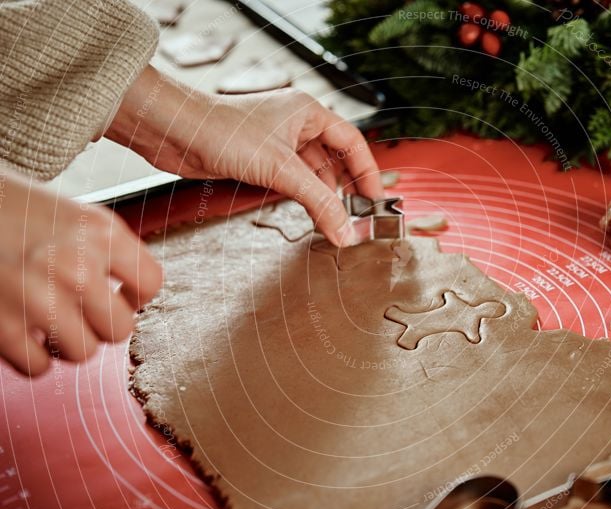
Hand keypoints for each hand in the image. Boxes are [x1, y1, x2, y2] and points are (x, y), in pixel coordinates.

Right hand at [0, 168, 161, 375]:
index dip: (134, 295)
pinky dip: (29, 355)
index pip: (151, 283)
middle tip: (77, 310)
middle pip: (120, 328)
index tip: (117, 293)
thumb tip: (136, 298)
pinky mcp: (2, 326)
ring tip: (46, 319)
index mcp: (100, 232)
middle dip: (100, 324)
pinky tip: (19, 329)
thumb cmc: (13, 211)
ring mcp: (37, 297)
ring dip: (66, 342)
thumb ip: (108, 252)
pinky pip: (39, 366)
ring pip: (83, 352)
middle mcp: (75, 264)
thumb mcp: (73, 216)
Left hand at [106, 66, 383, 246]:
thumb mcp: (281, 170)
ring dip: (323, 197)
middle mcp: (296, 125)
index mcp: (309, 113)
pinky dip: (302, 198)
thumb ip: (318, 202)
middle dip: (346, 189)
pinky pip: (292, 182)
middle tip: (358, 218)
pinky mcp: (259, 161)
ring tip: (335, 224)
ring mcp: (277, 143)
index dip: (368, 172)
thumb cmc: (224, 132)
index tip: (375, 201)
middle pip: (335, 160)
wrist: (175, 132)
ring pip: (313, 174)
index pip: (353, 143)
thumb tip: (345, 232)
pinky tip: (309, 216)